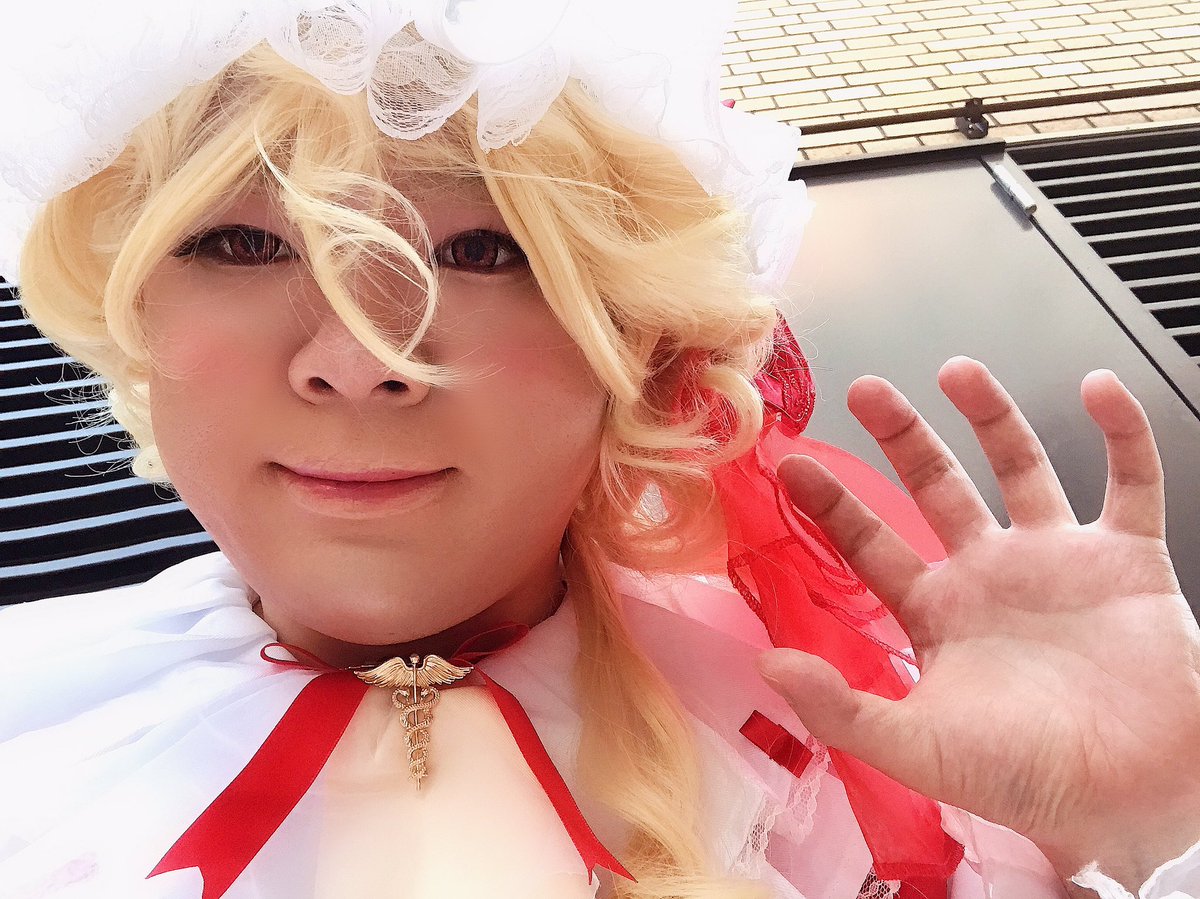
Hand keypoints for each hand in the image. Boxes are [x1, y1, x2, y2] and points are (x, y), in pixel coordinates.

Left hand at [759, 357, 1199, 890]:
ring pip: (1022, 467)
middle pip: (938, 487)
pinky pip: (1131, 481)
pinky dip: (1122, 433)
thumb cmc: (1030, 782)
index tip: (789, 462)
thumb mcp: (919, 748)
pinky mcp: (1130, 559)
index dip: (831, 505)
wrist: (1139, 797)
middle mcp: (993, 575)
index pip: (871, 544)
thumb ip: (839, 707)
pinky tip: (1099, 387)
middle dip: (903, 437)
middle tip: (863, 389)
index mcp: (940, 613)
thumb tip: (765, 663)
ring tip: (956, 370)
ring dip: (991, 416)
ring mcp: (1060, 561)